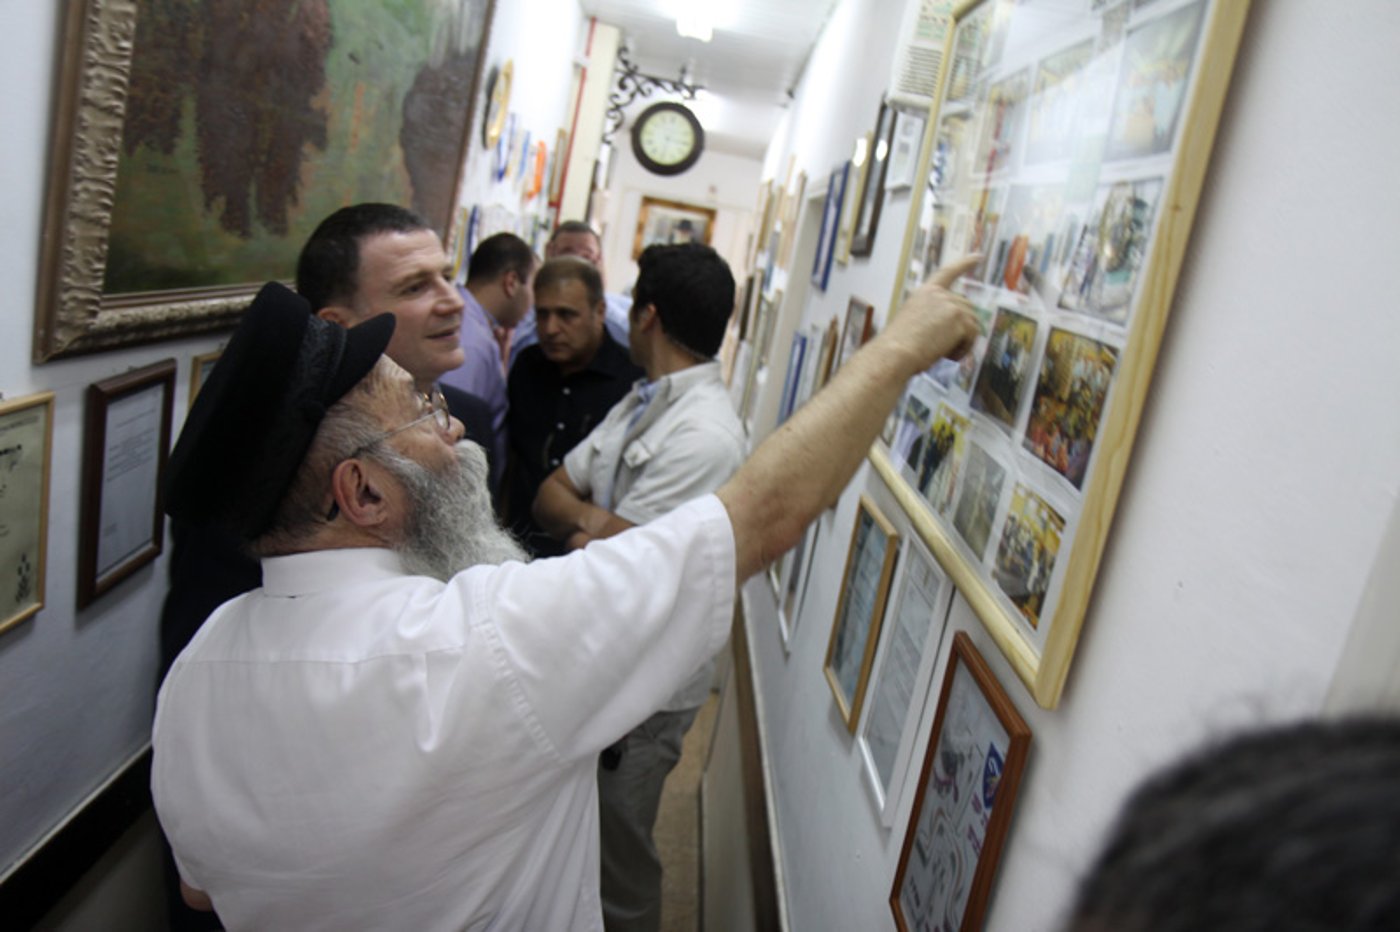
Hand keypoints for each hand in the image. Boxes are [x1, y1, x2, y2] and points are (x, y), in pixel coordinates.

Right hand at [884, 255, 982, 370]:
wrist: (895, 353)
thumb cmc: (898, 346)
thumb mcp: (912, 321)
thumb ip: (931, 316)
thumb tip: (953, 327)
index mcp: (925, 292)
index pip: (948, 273)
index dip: (965, 263)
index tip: (978, 256)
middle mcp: (939, 294)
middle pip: (967, 307)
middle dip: (963, 328)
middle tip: (946, 347)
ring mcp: (951, 305)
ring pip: (972, 323)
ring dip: (962, 340)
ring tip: (944, 353)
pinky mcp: (959, 319)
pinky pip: (973, 336)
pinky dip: (964, 349)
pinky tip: (948, 355)